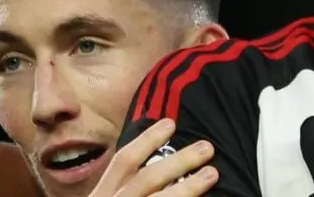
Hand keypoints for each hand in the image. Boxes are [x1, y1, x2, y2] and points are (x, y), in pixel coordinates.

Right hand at [89, 119, 217, 196]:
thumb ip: (125, 186)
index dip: (147, 141)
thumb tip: (161, 161)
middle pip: (145, 179)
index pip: (123, 162)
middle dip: (177, 161)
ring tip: (212, 174)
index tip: (171, 124)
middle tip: (206, 148)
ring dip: (187, 187)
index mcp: (101, 196)